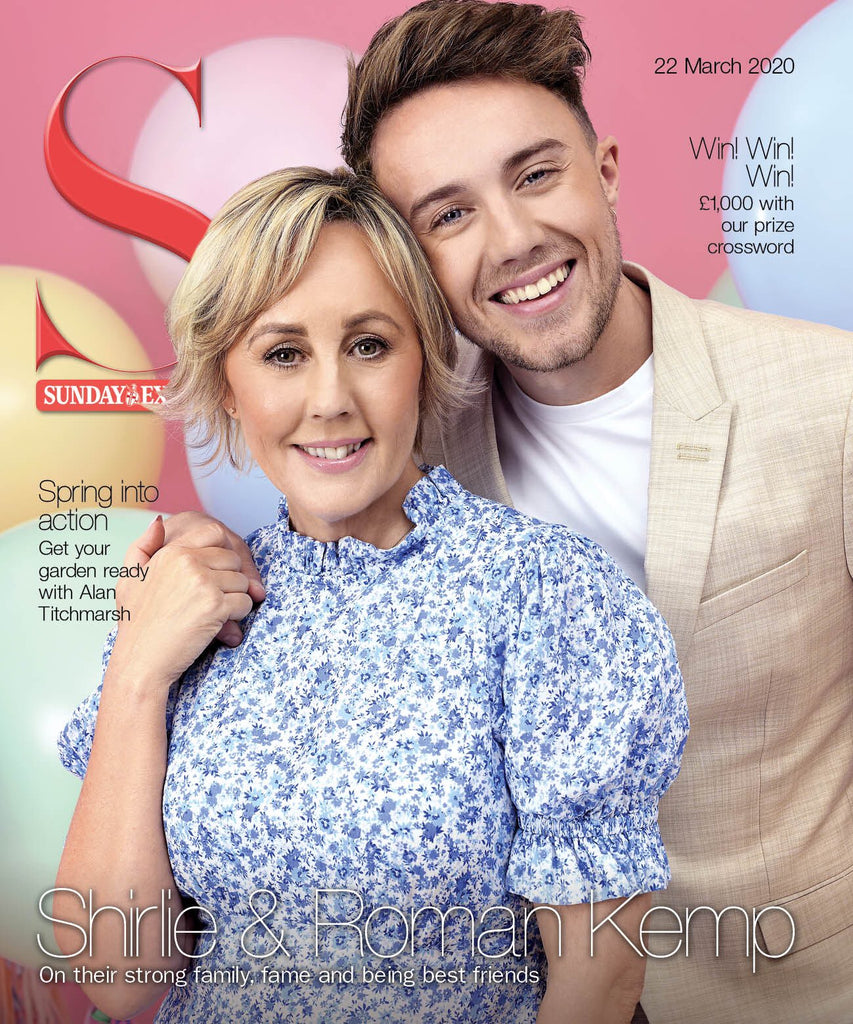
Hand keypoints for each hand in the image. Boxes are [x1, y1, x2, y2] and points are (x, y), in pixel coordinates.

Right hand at [110, 516, 254, 690]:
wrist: (140, 661)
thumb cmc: (136, 623)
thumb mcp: (130, 578)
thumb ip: (143, 545)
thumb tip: (160, 520)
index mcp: (171, 551)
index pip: (215, 532)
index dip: (222, 552)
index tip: (215, 573)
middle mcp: (187, 561)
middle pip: (233, 558)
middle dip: (229, 579)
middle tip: (210, 600)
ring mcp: (202, 582)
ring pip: (242, 581)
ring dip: (234, 599)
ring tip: (210, 613)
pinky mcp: (215, 605)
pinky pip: (245, 602)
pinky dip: (237, 616)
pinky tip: (216, 625)